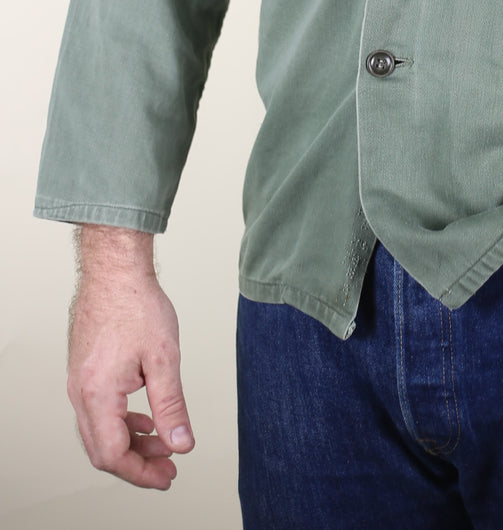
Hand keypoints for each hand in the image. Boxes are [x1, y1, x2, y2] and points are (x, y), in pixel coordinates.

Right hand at [67, 227, 194, 489]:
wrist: (114, 269)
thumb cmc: (136, 303)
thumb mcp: (164, 357)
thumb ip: (172, 405)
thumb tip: (181, 443)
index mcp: (97, 394)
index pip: (114, 454)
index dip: (142, 472)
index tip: (167, 476)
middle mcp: (80, 393)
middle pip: (103, 449)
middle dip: (137, 463)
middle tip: (168, 468)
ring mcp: (78, 382)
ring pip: (100, 431)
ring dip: (131, 442)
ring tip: (162, 444)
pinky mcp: (84, 371)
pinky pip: (98, 411)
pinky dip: (122, 422)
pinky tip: (145, 418)